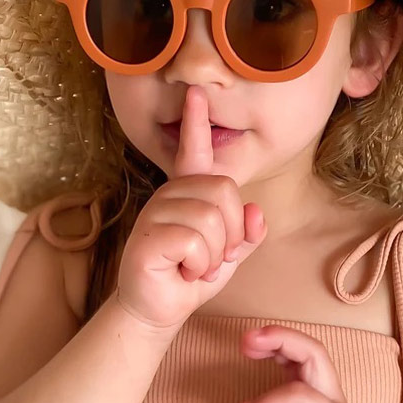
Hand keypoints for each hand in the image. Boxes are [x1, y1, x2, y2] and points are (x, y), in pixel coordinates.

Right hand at [114, 85, 267, 333]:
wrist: (159, 309)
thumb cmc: (191, 277)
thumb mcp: (229, 254)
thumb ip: (246, 233)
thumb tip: (256, 212)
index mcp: (188, 192)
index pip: (194, 152)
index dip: (196, 123)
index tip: (196, 94)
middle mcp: (169, 195)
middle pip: (223, 191)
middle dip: (230, 233)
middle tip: (212, 257)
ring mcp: (155, 213)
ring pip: (210, 219)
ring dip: (214, 255)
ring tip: (195, 265)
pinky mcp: (147, 237)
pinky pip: (194, 240)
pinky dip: (199, 264)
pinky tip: (183, 271)